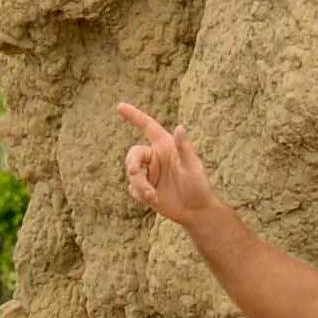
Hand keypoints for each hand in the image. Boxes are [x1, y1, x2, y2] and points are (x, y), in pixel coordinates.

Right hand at [116, 101, 214, 226]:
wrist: (195, 211)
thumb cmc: (198, 185)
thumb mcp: (192, 166)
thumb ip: (184, 148)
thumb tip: (180, 127)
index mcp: (165, 146)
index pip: (147, 127)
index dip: (134, 116)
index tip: (119, 106)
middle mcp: (154, 157)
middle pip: (133, 154)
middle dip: (132, 164)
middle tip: (134, 173)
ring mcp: (148, 173)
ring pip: (132, 174)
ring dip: (140, 185)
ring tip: (153, 197)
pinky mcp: (144, 189)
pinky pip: (133, 189)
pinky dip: (140, 195)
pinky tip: (154, 200)